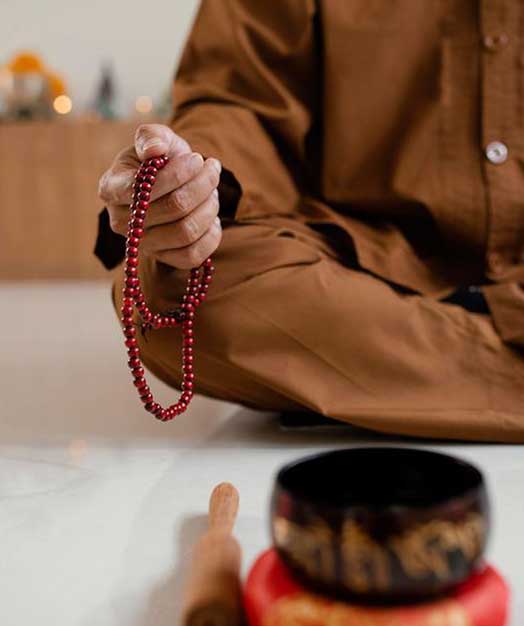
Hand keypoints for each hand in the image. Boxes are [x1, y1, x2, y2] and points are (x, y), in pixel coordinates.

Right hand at [98, 124, 221, 268]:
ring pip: (187, 231)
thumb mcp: (155, 139)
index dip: (177, 174)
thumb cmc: (160, 159)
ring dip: (209, 207)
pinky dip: (211, 234)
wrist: (170, 184)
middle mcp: (121, 222)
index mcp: (111, 188)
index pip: (142, 188)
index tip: (197, 159)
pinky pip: (193, 256)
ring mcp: (142, 245)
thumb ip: (151, 136)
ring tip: (212, 190)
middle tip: (212, 169)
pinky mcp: (164, 259)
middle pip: (174, 207)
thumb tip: (155, 149)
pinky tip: (211, 216)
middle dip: (202, 185)